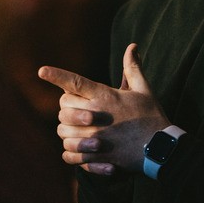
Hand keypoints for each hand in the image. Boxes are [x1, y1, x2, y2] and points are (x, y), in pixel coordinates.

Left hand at [38, 43, 168, 174]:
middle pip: (64, 106)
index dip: (57, 76)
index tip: (41, 71)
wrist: (161, 148)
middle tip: (77, 108)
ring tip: (78, 130)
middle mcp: (96, 115)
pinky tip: (78, 149)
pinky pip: (69, 154)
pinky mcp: (96, 156)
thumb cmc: (151, 116)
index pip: (75, 83)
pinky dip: (70, 152)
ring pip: (63, 132)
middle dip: (66, 106)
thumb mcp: (144, 89)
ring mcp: (94, 137)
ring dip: (67, 130)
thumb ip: (132, 68)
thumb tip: (132, 46)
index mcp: (105, 96)